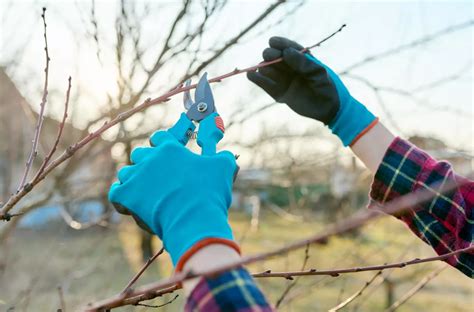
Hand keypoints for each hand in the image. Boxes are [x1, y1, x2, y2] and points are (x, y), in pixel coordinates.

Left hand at [108, 130, 238, 267]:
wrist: (195, 219)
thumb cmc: (209, 193)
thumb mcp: (223, 168)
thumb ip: (224, 157)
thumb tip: (227, 156)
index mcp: (170, 149)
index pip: (159, 138)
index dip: (163, 145)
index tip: (169, 154)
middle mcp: (150, 159)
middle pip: (140, 154)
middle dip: (147, 162)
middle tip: (159, 176)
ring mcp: (136, 177)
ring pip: (126, 173)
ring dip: (133, 180)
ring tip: (144, 191)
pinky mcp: (127, 196)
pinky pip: (116, 193)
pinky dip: (121, 198)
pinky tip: (129, 203)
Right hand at [247, 36, 376, 145]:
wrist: (329, 109)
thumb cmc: (328, 87)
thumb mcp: (318, 72)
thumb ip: (302, 62)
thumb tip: (285, 52)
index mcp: (302, 59)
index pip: (288, 47)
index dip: (279, 43)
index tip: (272, 42)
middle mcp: (291, 68)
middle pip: (274, 57)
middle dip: (271, 55)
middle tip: (270, 57)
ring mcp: (285, 80)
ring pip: (268, 70)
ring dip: (265, 68)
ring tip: (265, 69)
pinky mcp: (280, 93)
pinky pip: (266, 85)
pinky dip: (257, 80)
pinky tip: (251, 75)